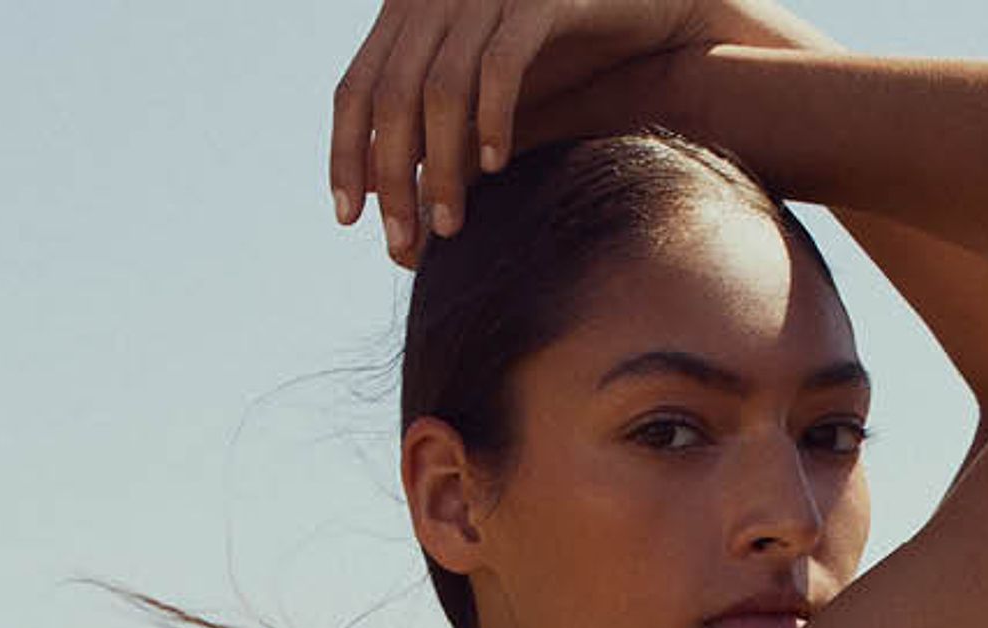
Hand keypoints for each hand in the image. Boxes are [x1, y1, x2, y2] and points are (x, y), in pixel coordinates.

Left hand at [330, 0, 708, 264]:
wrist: (643, 16)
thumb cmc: (560, 66)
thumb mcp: (483, 108)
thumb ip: (436, 146)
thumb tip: (386, 215)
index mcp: (412, 12)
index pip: (357, 87)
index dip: (345, 153)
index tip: (347, 218)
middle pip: (391, 95)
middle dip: (393, 177)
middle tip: (402, 243)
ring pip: (441, 89)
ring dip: (443, 166)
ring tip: (452, 227)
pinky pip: (502, 64)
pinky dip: (492, 119)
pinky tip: (496, 166)